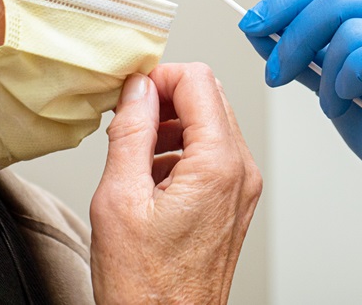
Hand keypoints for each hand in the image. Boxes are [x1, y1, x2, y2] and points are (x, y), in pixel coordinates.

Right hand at [89, 63, 261, 303]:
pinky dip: (181, 150)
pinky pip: (212, 154)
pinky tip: (149, 176)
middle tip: (126, 120)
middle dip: (164, 98)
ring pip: (211, 123)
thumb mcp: (119, 199)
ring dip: (171, 125)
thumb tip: (135, 88)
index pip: (198, 80)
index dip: (158, 77)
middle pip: (209, 97)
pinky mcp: (234, 202)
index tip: (129, 94)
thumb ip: (130, 132)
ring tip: (132, 153)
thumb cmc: (144, 286)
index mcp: (218, 164)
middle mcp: (241, 171)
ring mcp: (242, 188)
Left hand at [239, 0, 361, 240]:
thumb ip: (307, 54)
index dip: (288, 0)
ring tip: (331, 103)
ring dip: (323, 71)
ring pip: (350, 25)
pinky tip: (349, 101)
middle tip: (274, 72)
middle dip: (292, 33)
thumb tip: (261, 29)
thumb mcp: (336, 84)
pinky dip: (346, 80)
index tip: (252, 24)